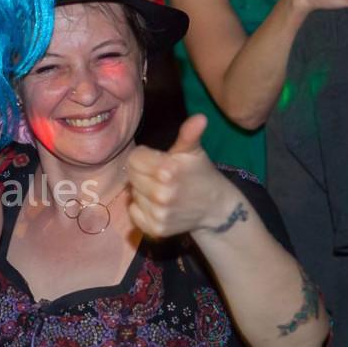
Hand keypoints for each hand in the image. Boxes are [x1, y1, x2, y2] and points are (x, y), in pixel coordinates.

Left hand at [127, 115, 237, 238]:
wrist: (215, 208)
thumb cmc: (201, 174)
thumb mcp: (194, 151)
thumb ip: (190, 134)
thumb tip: (200, 117)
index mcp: (167, 170)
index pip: (134, 158)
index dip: (144, 156)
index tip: (157, 159)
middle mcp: (161, 193)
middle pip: (132, 176)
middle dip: (142, 173)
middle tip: (159, 176)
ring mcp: (158, 213)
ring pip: (133, 195)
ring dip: (142, 191)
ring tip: (161, 190)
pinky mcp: (156, 229)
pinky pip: (134, 213)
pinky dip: (141, 209)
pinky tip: (157, 205)